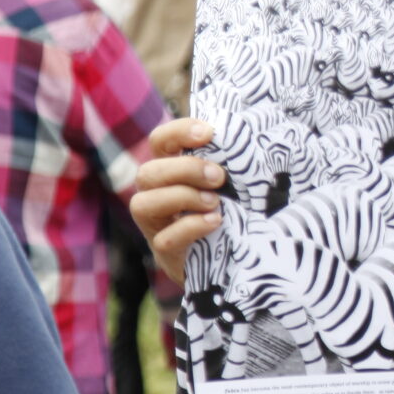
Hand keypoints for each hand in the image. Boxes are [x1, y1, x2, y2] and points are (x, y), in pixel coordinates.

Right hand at [131, 118, 224, 282]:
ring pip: (143, 204)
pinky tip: (215, 221)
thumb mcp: (232, 184)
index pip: (159, 142)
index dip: (178, 133)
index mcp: (172, 172)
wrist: (232, 261)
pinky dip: (191, 226)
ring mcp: (156, 226)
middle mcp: (156, 196)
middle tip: (218, 177)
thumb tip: (250, 140)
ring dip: (183, 197)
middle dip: (185, 170)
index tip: (208, 133)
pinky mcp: (166, 253)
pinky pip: (165, 239)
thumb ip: (230, 165)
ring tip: (215, 202)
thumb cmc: (232, 212)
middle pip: (147, 173)